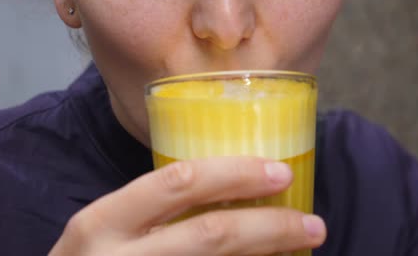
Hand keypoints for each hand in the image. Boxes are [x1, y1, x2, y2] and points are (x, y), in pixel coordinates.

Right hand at [49, 157, 325, 254]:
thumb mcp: (107, 229)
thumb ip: (151, 208)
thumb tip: (232, 186)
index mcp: (104, 220)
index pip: (179, 182)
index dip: (236, 173)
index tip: (280, 172)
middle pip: (211, 235)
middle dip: (271, 226)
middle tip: (313, 222)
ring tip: (304, 245)